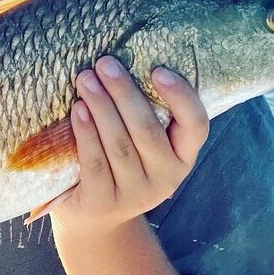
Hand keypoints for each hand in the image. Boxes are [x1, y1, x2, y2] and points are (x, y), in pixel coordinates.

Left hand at [51, 58, 208, 233]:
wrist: (95, 216)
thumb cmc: (119, 161)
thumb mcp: (141, 140)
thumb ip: (142, 110)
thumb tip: (124, 58)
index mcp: (183, 156)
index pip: (196, 125)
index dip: (181, 97)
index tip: (158, 69)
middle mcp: (166, 177)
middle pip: (147, 130)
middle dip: (124, 92)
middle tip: (105, 62)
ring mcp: (136, 193)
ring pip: (119, 144)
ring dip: (102, 107)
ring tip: (85, 79)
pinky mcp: (104, 203)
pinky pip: (95, 163)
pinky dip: (86, 133)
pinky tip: (78, 110)